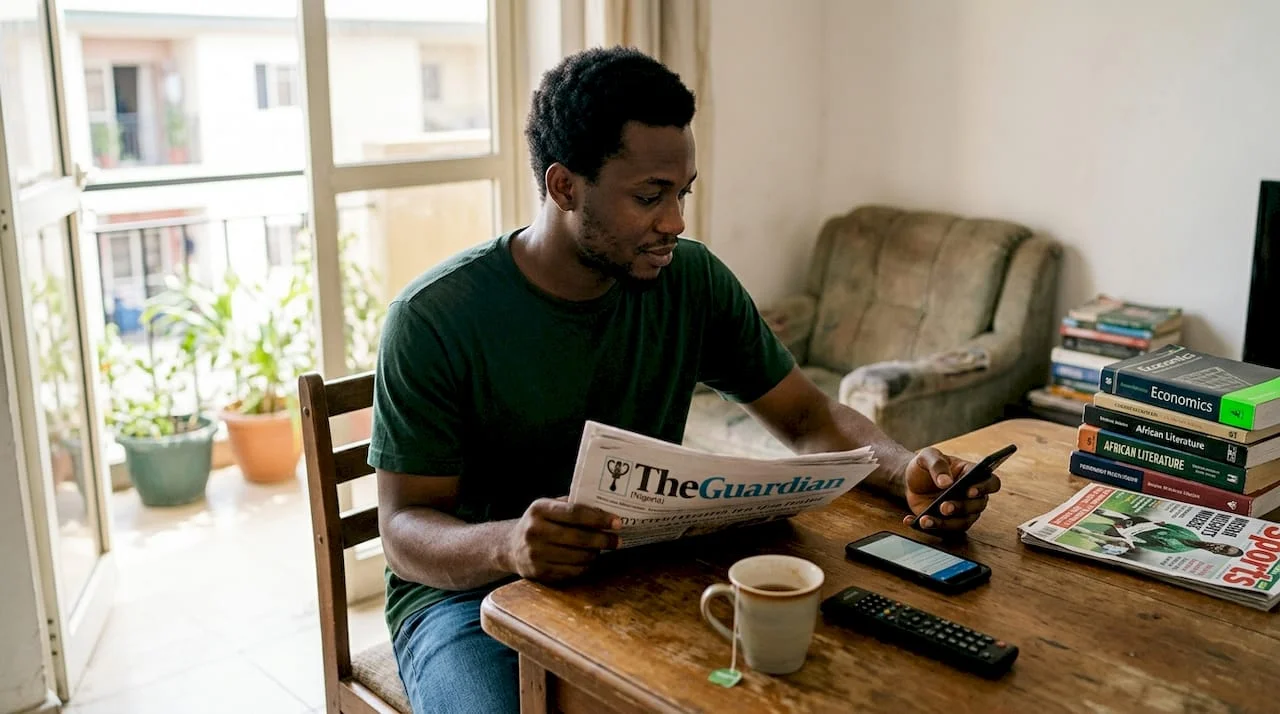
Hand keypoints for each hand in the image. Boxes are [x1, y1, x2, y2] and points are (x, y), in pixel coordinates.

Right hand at [502, 498, 621, 581]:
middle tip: (618, 540)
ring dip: (595, 554)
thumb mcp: (548, 506)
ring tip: (602, 549)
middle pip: (578, 537)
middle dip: (603, 540)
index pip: (575, 513)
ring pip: (577, 557)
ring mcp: (535, 554)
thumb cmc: (539, 523)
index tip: (617, 522)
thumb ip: (572, 505)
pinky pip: (572, 572)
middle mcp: (535, 531)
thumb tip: (605, 508)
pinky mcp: (539, 572)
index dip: (599, 518)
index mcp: (539, 509)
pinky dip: (585, 567)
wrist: (511, 546)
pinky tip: (590, 561)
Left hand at [900, 448, 1001, 532]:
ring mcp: (962, 510)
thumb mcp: (927, 457)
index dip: (984, 488)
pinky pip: (946, 529)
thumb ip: (937, 465)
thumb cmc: (925, 467)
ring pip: (964, 521)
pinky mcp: (949, 522)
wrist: (909, 481)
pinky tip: (917, 521)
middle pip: (978, 505)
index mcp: (972, 474)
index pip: (991, 482)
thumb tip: (946, 482)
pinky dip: (932, 526)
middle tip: (944, 507)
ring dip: (947, 523)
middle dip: (961, 507)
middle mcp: (972, 495)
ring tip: (926, 519)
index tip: (970, 491)